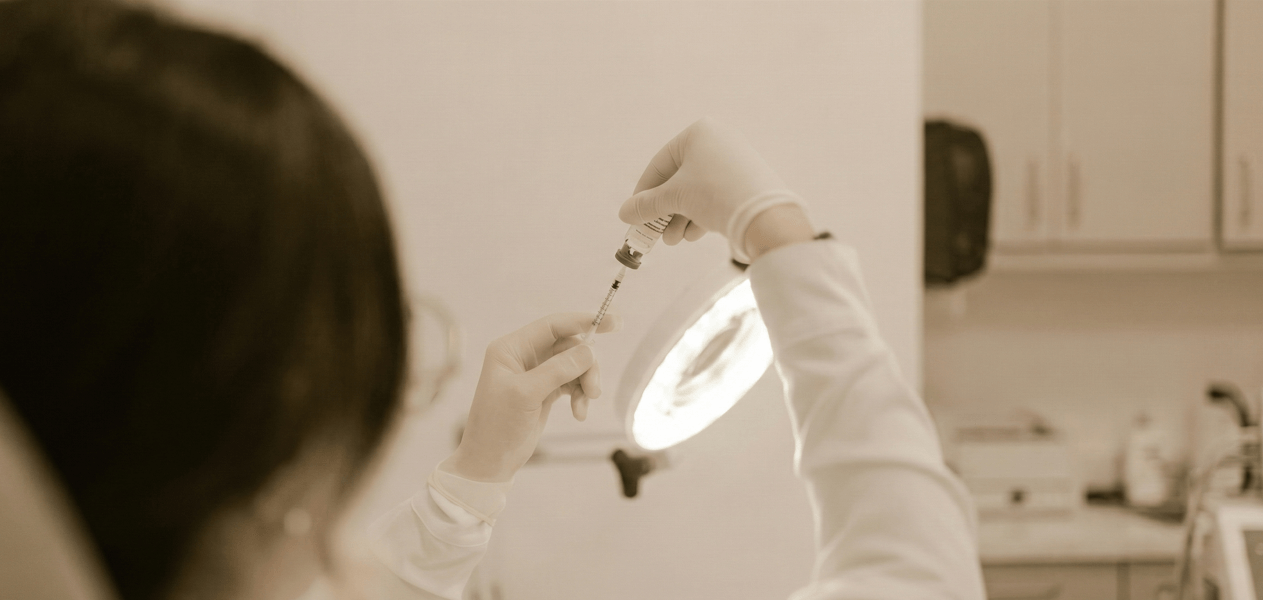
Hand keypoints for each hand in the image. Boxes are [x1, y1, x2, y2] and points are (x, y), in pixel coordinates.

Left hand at [441, 312, 620, 482]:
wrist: (490, 461)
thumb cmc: (497, 426)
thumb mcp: (526, 394)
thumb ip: (558, 369)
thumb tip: (589, 350)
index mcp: (510, 348)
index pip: (552, 326)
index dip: (583, 321)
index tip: (612, 321)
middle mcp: (522, 356)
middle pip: (568, 346)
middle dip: (586, 365)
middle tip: (594, 390)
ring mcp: (534, 374)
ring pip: (573, 365)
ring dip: (585, 383)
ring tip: (585, 404)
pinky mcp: (544, 391)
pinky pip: (572, 382)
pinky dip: (579, 395)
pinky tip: (579, 413)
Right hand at [619, 117, 809, 261]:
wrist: (765, 214)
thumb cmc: (715, 193)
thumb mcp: (674, 198)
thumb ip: (646, 205)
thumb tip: (624, 213)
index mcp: (699, 133)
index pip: (660, 164)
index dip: (643, 192)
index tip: (634, 215)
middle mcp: (718, 141)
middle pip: (679, 180)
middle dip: (665, 211)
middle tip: (656, 235)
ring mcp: (735, 161)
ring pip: (697, 191)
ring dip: (681, 218)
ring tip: (675, 240)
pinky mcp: (748, 181)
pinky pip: (716, 196)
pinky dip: (701, 215)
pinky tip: (694, 234)